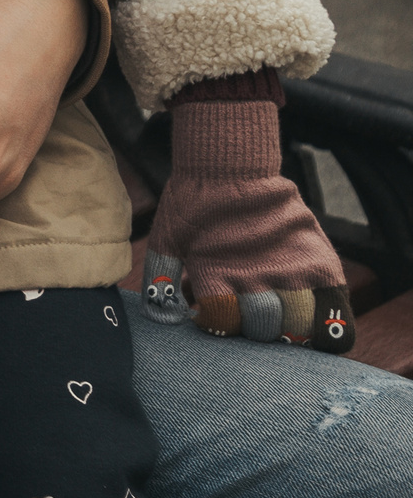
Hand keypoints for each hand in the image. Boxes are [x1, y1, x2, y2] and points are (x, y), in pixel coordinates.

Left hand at [142, 100, 354, 350]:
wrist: (230, 165)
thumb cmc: (194, 204)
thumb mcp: (167, 237)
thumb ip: (160, 276)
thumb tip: (162, 319)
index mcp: (213, 269)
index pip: (221, 320)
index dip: (216, 322)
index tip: (213, 312)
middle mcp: (253, 272)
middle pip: (262, 326)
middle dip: (253, 327)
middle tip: (250, 311)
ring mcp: (290, 267)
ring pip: (297, 325)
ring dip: (288, 328)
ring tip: (280, 315)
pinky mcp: (320, 261)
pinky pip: (337, 314)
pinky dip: (333, 331)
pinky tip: (320, 332)